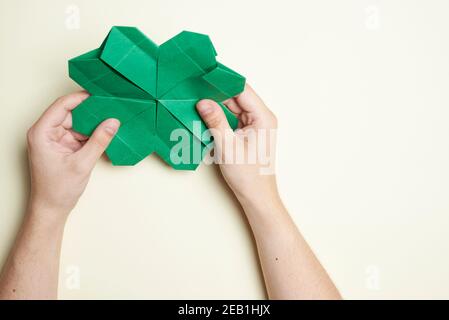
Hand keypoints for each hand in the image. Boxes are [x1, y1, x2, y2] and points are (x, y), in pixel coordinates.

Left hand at [27, 91, 119, 218]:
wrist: (51, 209)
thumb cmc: (57, 190)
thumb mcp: (82, 163)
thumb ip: (99, 140)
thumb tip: (113, 122)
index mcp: (41, 133)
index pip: (62, 106)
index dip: (81, 99)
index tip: (100, 96)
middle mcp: (46, 133)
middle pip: (71, 113)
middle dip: (91, 111)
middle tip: (111, 107)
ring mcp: (56, 139)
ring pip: (78, 123)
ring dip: (94, 123)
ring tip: (112, 119)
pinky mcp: (64, 146)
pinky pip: (80, 134)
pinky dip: (93, 134)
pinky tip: (106, 133)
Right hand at [196, 84, 277, 204]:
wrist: (256, 194)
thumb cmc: (248, 175)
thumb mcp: (228, 146)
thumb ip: (215, 121)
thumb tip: (203, 102)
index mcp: (263, 117)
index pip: (243, 90)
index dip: (223, 82)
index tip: (205, 77)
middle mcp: (262, 117)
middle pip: (237, 96)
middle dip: (217, 93)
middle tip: (196, 88)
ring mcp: (256, 123)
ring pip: (234, 105)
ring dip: (217, 104)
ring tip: (197, 99)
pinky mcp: (249, 130)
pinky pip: (233, 116)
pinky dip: (220, 114)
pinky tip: (206, 114)